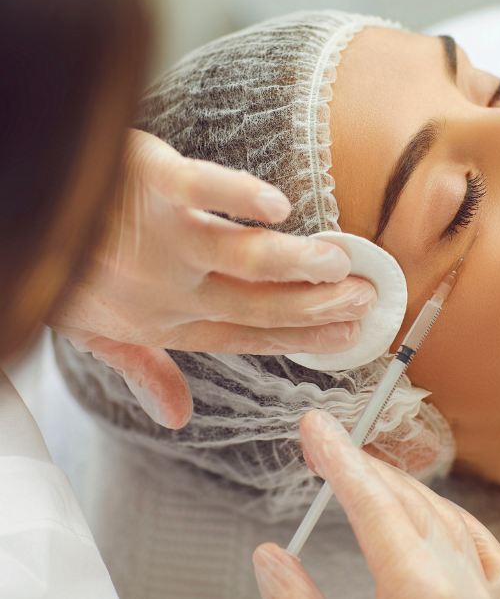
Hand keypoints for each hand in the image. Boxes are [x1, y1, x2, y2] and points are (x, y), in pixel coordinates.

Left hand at [50, 131, 376, 428]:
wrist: (18, 222)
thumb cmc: (60, 273)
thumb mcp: (101, 336)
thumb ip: (145, 372)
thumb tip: (177, 416)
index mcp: (168, 321)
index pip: (250, 337)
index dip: (302, 340)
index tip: (346, 336)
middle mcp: (173, 290)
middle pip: (261, 304)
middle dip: (318, 305)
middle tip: (365, 298)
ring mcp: (165, 240)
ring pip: (245, 258)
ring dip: (297, 264)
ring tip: (341, 263)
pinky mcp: (153, 184)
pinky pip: (204, 191)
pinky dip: (241, 198)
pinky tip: (279, 208)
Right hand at [252, 410, 499, 598]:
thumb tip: (270, 556)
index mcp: (420, 596)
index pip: (374, 508)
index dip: (341, 460)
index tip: (317, 425)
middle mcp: (460, 590)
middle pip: (407, 505)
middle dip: (361, 467)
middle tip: (323, 444)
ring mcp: (482, 597)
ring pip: (444, 520)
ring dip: (400, 489)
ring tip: (361, 474)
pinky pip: (480, 549)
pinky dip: (450, 521)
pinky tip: (432, 512)